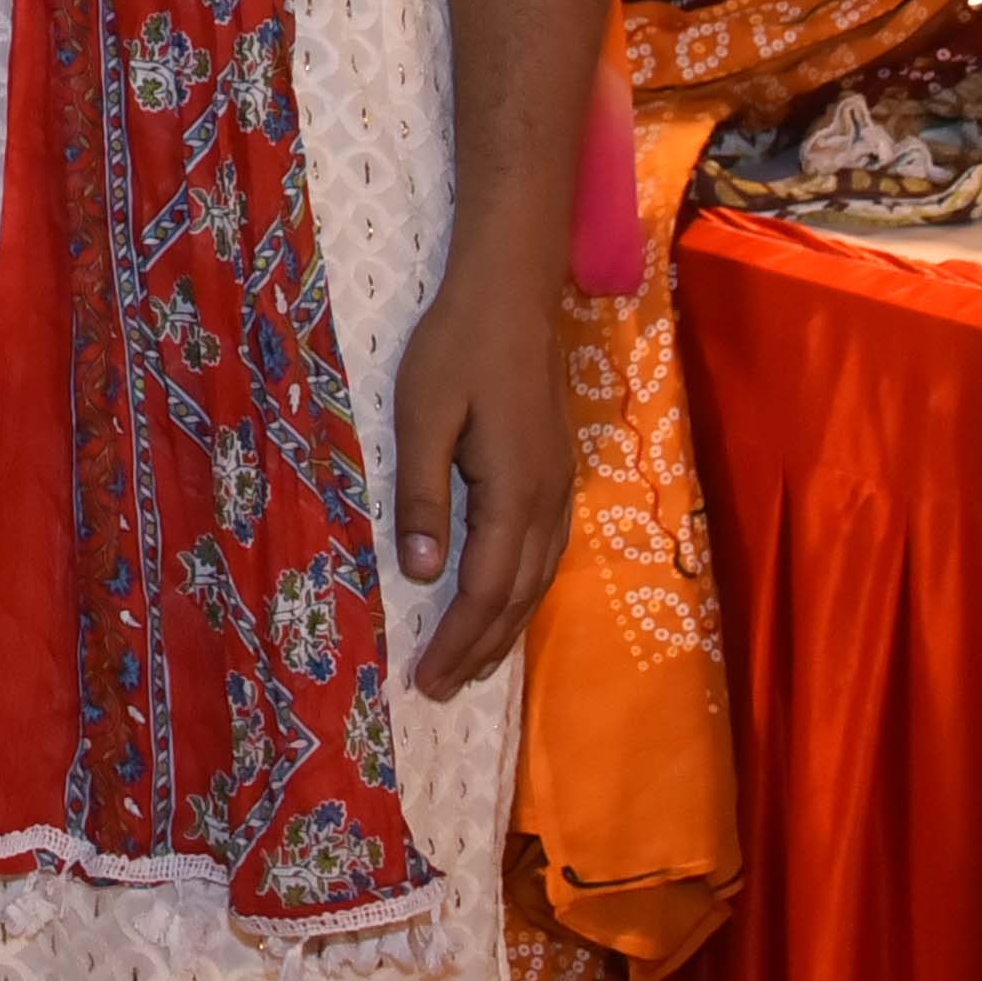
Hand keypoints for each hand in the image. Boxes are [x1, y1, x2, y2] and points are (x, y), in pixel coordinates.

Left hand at [384, 265, 573, 701]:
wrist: (512, 292)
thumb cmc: (457, 347)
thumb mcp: (422, 414)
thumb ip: (422, 495)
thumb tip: (422, 574)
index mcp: (512, 493)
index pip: (485, 589)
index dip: (457, 639)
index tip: (426, 678)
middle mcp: (547, 501)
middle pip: (517, 597)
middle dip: (479, 648)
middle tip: (440, 688)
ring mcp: (559, 487)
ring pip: (538, 579)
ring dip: (504, 627)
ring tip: (471, 664)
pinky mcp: (558, 473)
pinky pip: (546, 553)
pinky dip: (522, 592)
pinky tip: (505, 602)